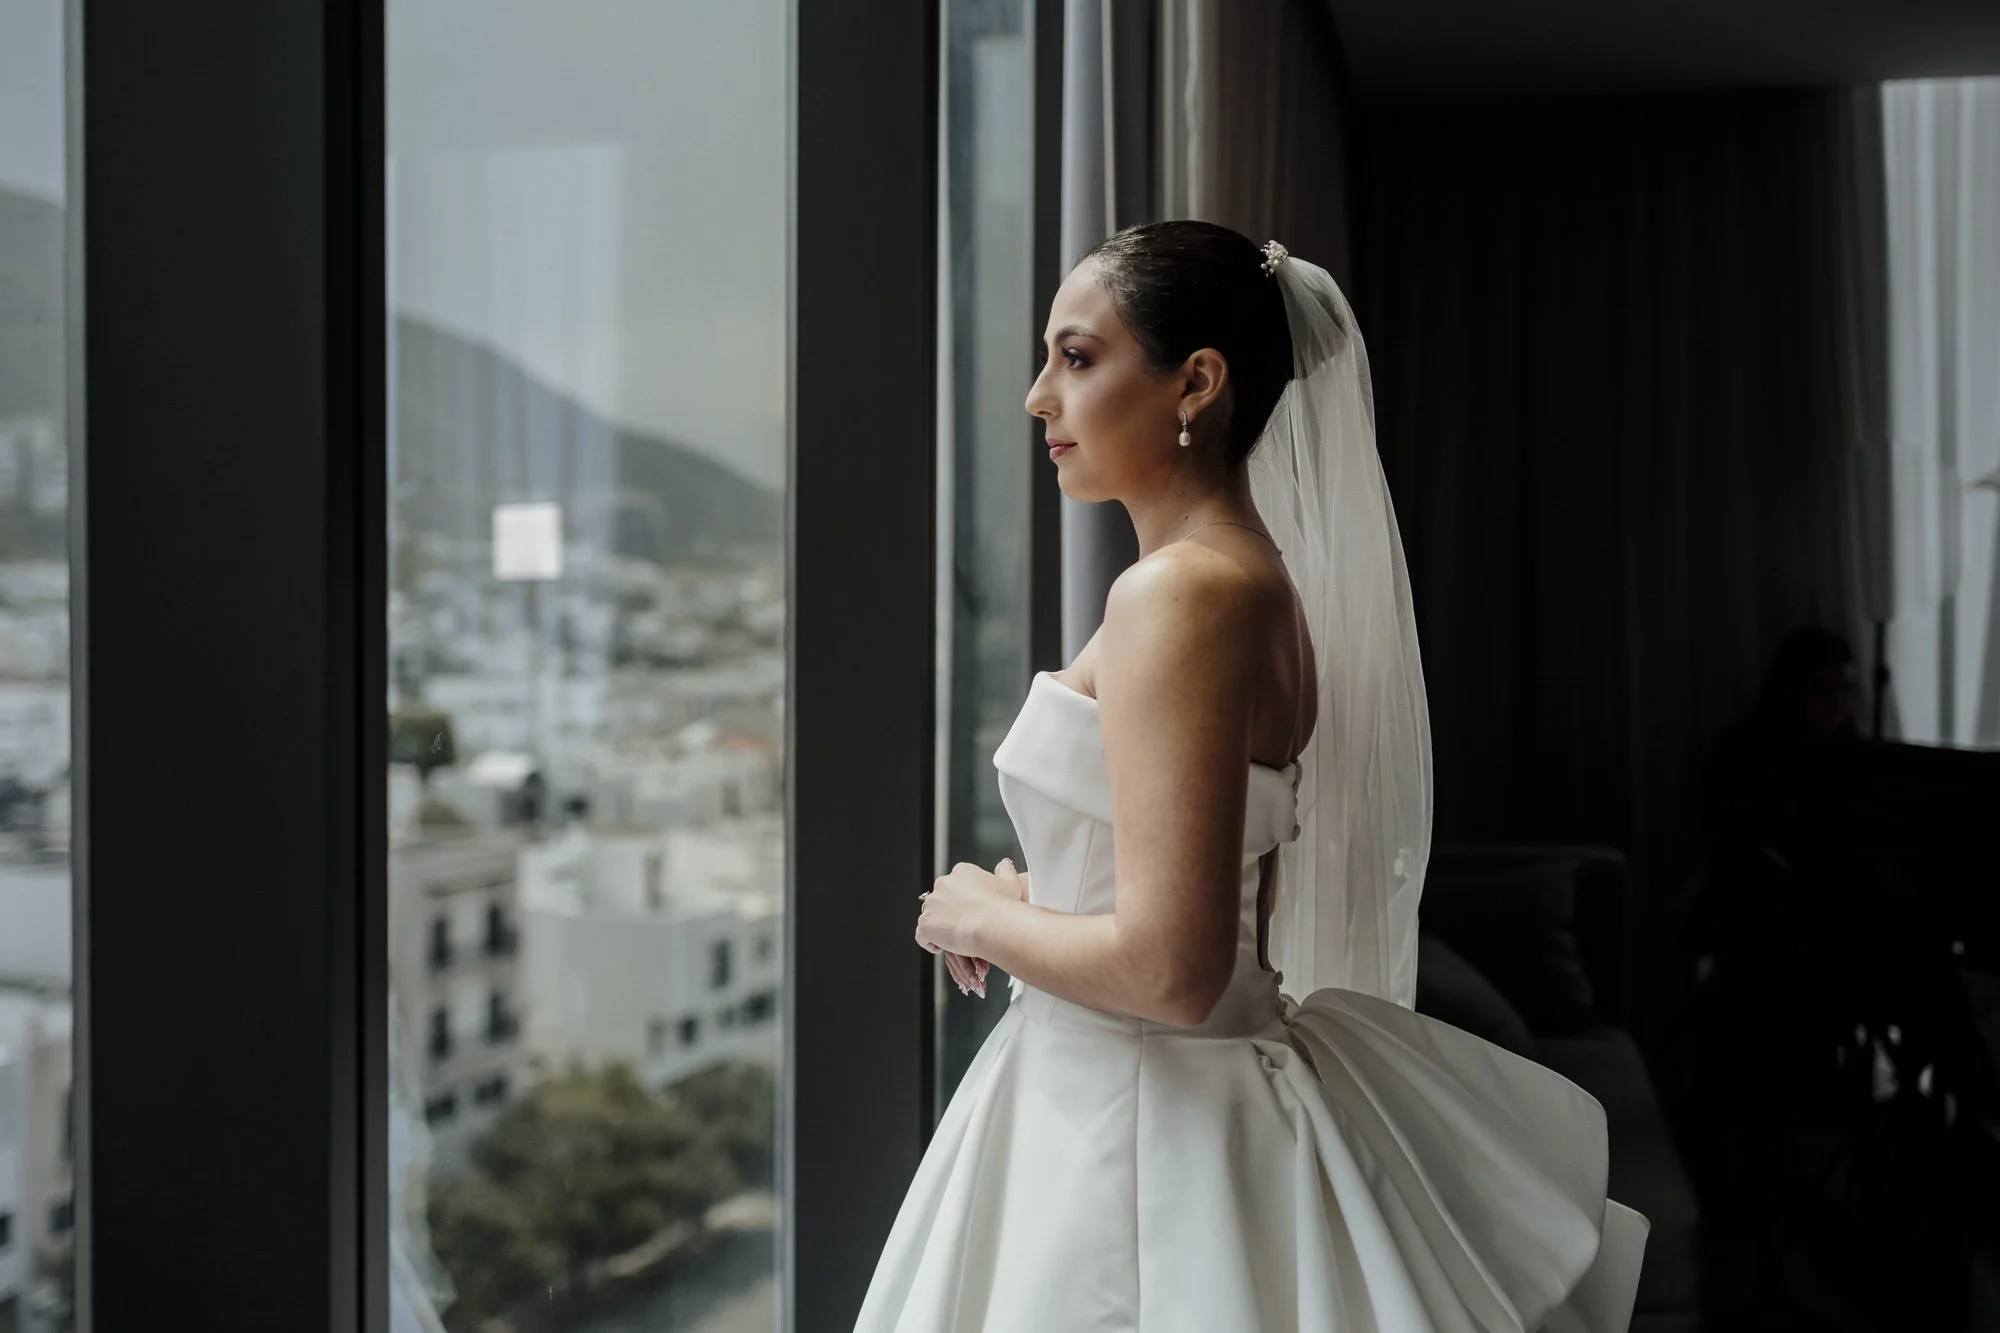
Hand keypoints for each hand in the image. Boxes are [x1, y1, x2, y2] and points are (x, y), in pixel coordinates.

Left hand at [917, 858, 1027, 977]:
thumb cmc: (1004, 907)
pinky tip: (943, 946)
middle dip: (948, 911)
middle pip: (940, 898)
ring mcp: (932, 904)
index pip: (955, 884)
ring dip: (939, 926)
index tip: (971, 910)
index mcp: (961, 872)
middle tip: (964, 925)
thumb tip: (1003, 865)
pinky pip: (922, 935)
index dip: (962, 899)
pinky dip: (930, 942)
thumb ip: (1005, 871)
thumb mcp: (1011, 883)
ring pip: (930, 915)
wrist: (993, 925)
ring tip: (955, 937)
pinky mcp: (925, 924)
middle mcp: (943, 884)